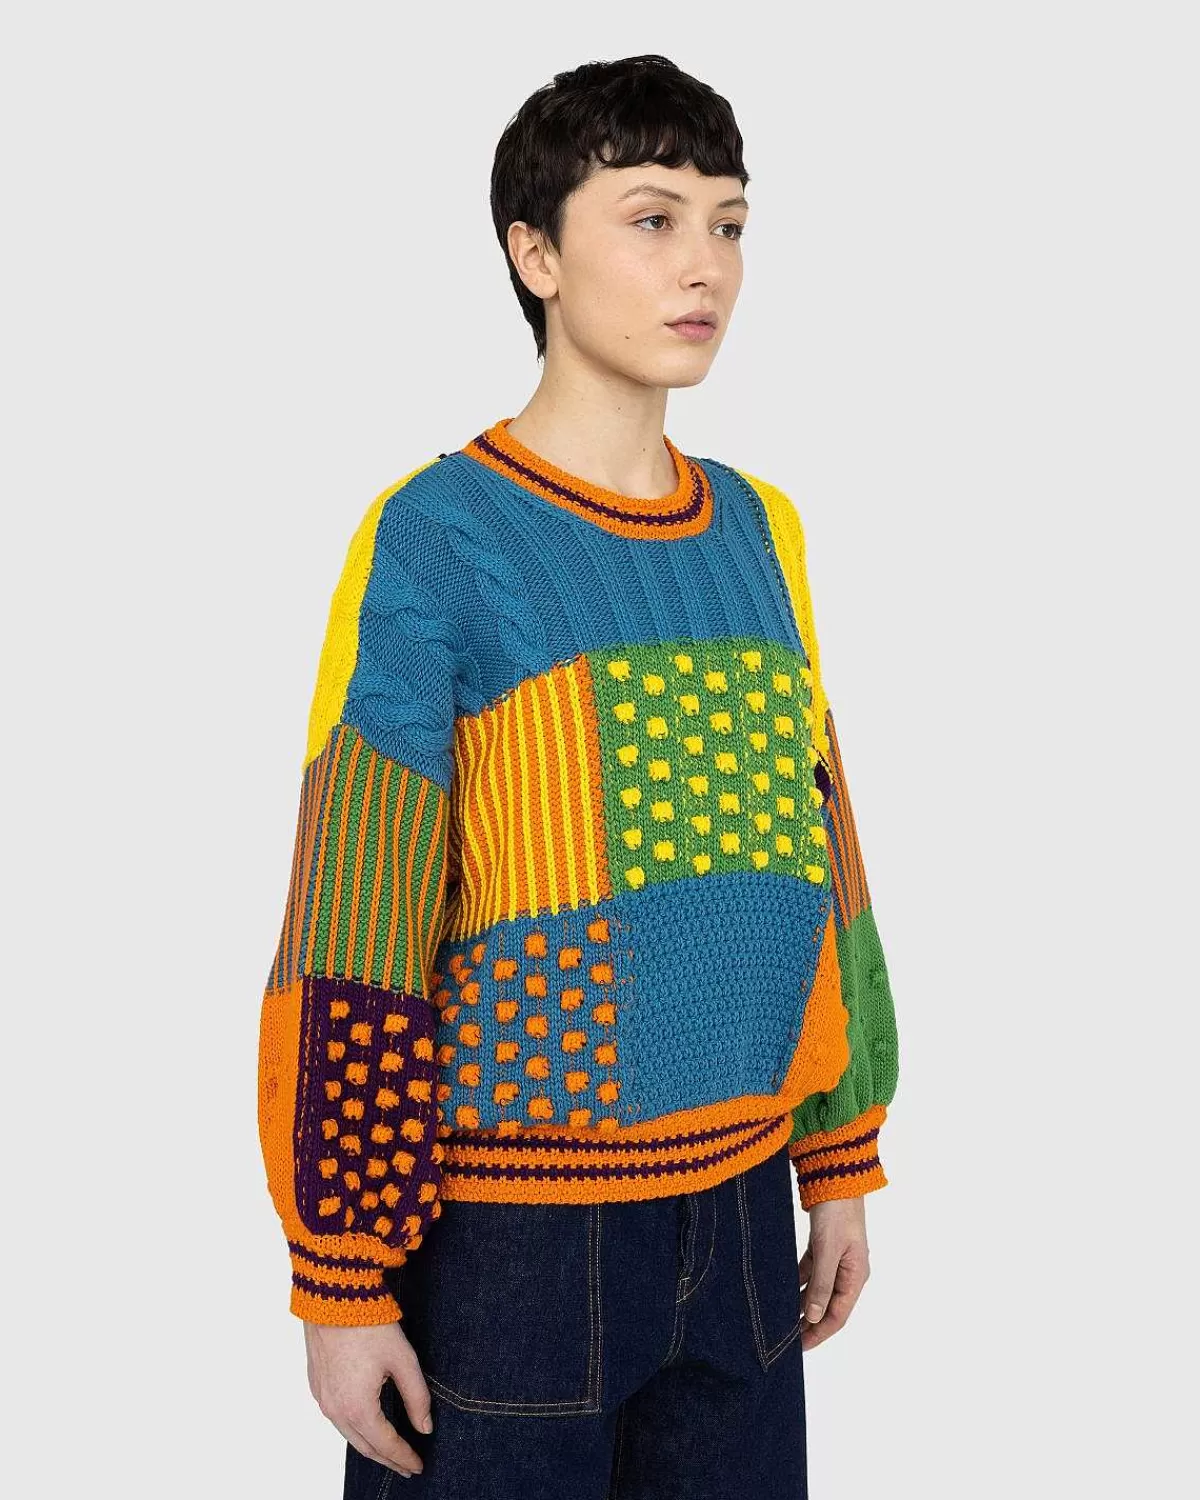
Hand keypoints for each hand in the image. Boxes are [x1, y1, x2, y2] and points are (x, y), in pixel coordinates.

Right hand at [303, 1319, 433, 1477]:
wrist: (334, 1296)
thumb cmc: (370, 1325)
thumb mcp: (403, 1360)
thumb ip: (417, 1397)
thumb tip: (425, 1427)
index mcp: (358, 1408)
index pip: (386, 1445)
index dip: (404, 1458)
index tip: (419, 1466)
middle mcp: (335, 1410)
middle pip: (365, 1447)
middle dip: (387, 1459)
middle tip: (407, 1466)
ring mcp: (322, 1398)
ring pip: (348, 1434)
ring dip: (370, 1445)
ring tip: (389, 1451)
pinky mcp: (316, 1385)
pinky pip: (336, 1418)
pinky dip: (354, 1428)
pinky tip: (365, 1425)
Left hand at [797, 1195, 870, 1351]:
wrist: (837, 1176)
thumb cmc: (837, 1212)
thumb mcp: (827, 1250)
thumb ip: (820, 1284)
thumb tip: (813, 1316)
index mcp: (855, 1276)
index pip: (837, 1315)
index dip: (819, 1332)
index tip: (800, 1346)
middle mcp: (848, 1271)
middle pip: (828, 1306)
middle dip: (810, 1323)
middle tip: (788, 1338)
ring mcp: (837, 1259)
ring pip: (819, 1290)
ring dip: (803, 1304)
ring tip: (784, 1318)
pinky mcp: (825, 1247)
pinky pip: (811, 1272)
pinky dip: (799, 1282)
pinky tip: (785, 1290)